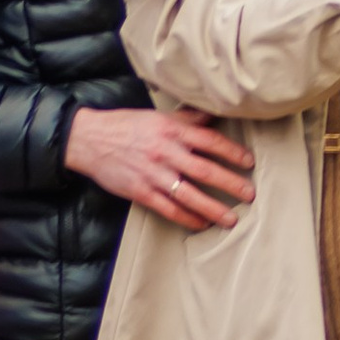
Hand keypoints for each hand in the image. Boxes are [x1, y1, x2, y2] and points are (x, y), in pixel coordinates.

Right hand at [66, 104, 253, 230]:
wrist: (89, 139)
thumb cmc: (125, 125)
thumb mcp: (158, 117)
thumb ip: (186, 119)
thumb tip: (211, 116)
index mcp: (171, 131)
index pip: (210, 142)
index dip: (232, 153)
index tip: (248, 162)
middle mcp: (165, 152)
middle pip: (205, 171)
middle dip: (231, 184)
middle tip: (250, 194)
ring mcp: (153, 174)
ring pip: (190, 195)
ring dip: (214, 208)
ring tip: (231, 219)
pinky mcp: (140, 191)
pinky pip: (169, 208)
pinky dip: (187, 218)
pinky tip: (201, 224)